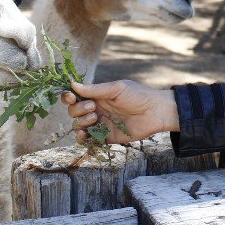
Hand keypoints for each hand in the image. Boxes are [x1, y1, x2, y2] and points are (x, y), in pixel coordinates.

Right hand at [61, 80, 178, 144]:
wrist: (155, 112)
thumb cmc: (137, 95)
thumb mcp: (116, 88)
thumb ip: (95, 89)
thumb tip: (73, 84)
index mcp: (97, 96)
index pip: (75, 97)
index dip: (68, 97)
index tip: (70, 97)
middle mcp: (96, 109)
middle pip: (74, 112)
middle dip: (78, 110)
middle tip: (93, 107)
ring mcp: (100, 124)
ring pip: (78, 125)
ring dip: (81, 122)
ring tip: (95, 117)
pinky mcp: (106, 137)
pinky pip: (88, 140)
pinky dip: (81, 138)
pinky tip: (83, 134)